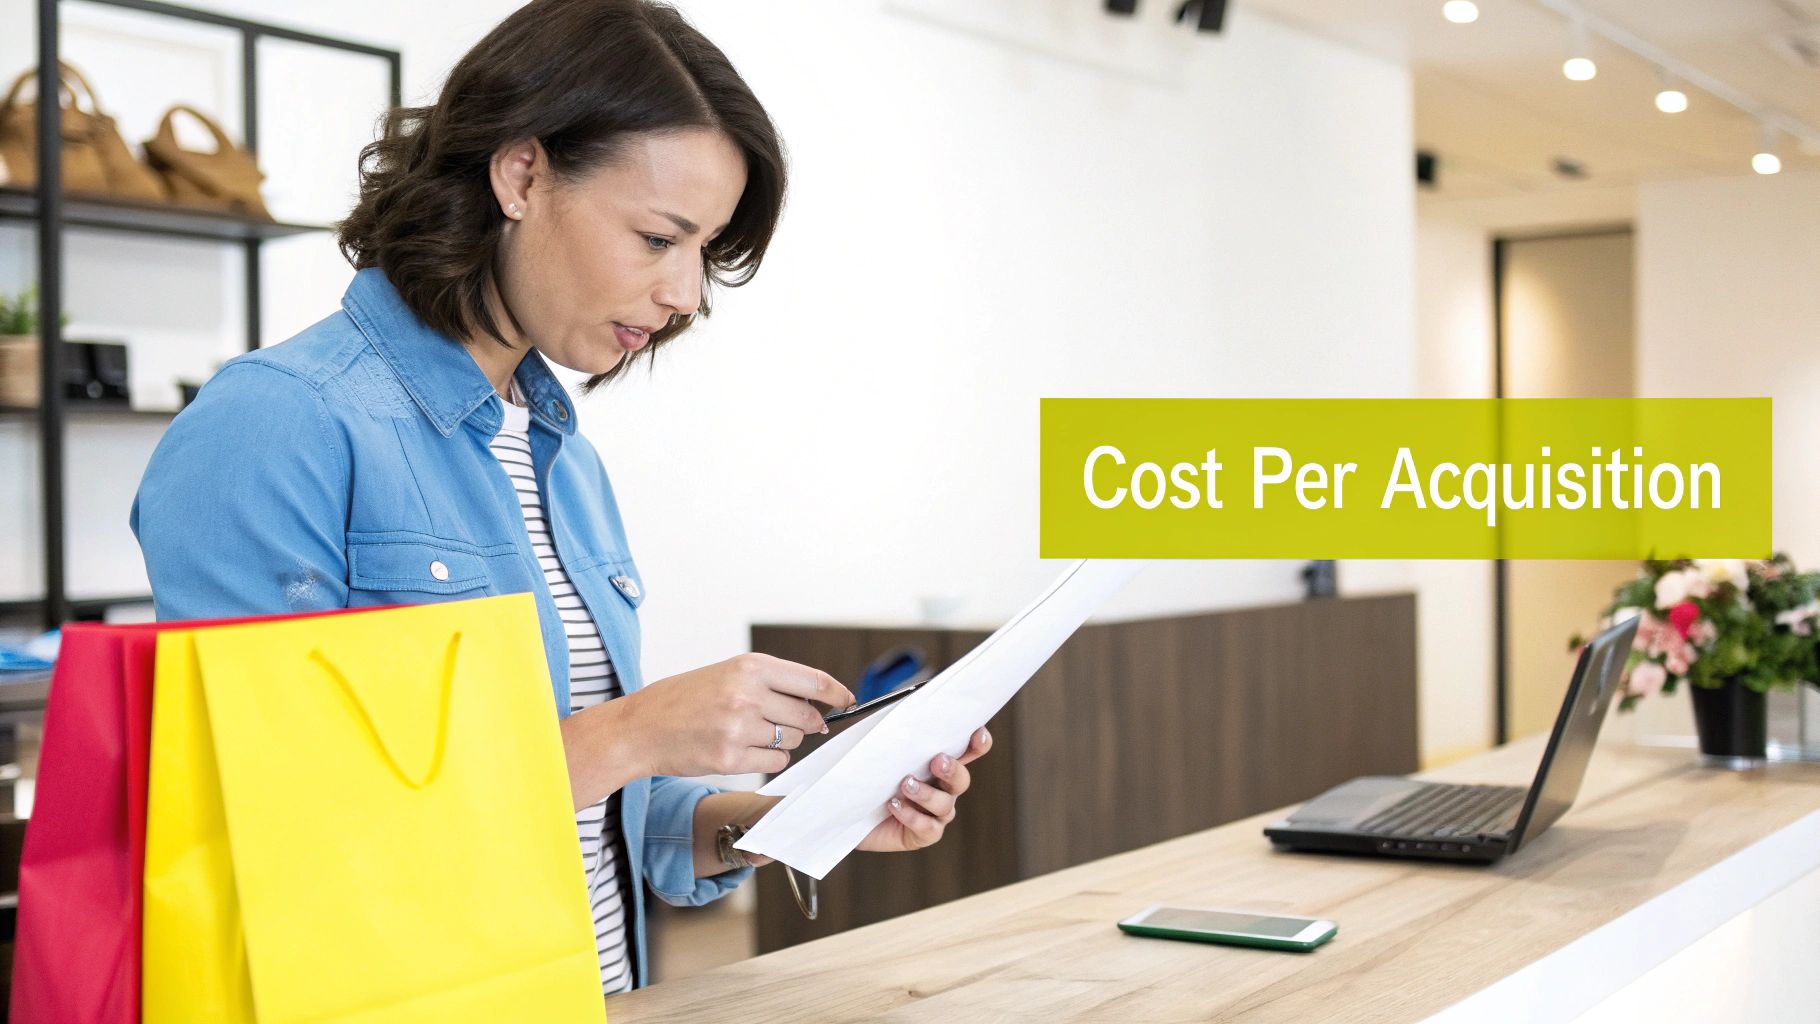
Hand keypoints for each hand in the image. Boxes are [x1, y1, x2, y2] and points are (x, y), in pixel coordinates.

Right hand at [619, 653, 853, 778]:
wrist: (641, 727)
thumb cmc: (684, 699)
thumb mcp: (727, 674)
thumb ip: (771, 684)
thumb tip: (818, 706)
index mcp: (749, 667)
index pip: (813, 681)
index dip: (837, 693)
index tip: (848, 701)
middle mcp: (747, 694)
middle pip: (806, 715)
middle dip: (807, 723)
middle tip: (790, 723)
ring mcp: (739, 729)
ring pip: (791, 741)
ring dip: (783, 741)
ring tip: (751, 733)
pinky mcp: (731, 760)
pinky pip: (774, 763)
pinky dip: (768, 760)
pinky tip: (743, 750)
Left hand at [857, 727, 991, 853]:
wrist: (849, 813)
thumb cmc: (866, 775)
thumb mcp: (871, 747)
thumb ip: (875, 727)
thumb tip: (862, 700)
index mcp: (937, 764)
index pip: (966, 751)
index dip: (978, 744)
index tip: (978, 733)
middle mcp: (943, 788)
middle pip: (961, 779)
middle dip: (953, 769)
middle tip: (937, 761)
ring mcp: (936, 813)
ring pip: (945, 804)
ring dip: (927, 794)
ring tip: (905, 785)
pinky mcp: (924, 834)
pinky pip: (928, 827)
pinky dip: (912, 816)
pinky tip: (894, 805)